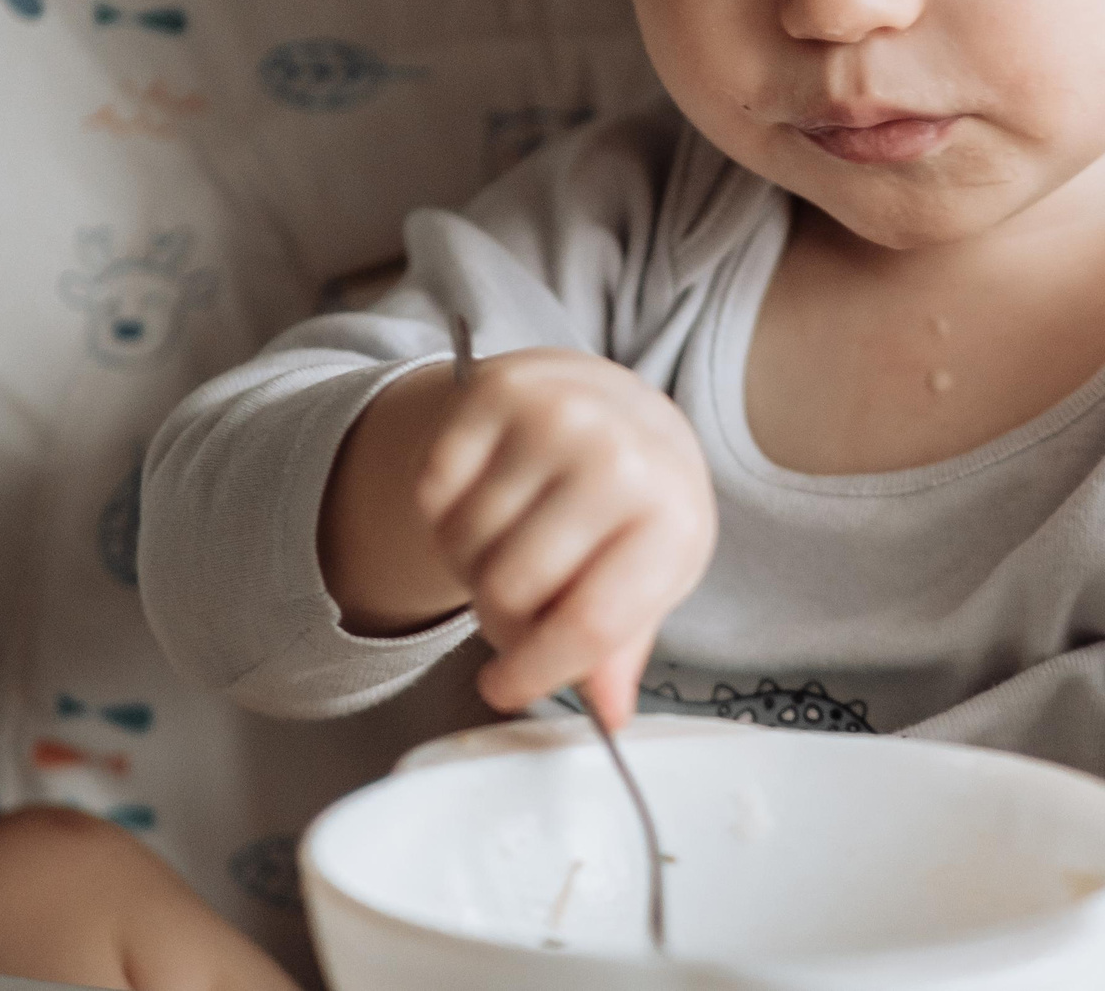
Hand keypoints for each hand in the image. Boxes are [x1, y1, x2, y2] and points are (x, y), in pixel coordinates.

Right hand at [413, 347, 715, 728]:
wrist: (614, 405)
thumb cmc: (637, 505)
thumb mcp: (653, 573)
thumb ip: (621, 644)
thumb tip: (607, 712)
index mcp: (672, 515)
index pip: (589, 622)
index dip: (537, 672)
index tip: (504, 691)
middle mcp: (618, 457)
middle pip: (510, 592)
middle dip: (502, 618)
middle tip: (519, 600)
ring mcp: (555, 417)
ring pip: (464, 545)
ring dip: (472, 565)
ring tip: (512, 542)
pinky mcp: (496, 391)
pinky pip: (432, 496)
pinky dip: (445, 517)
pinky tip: (487, 501)